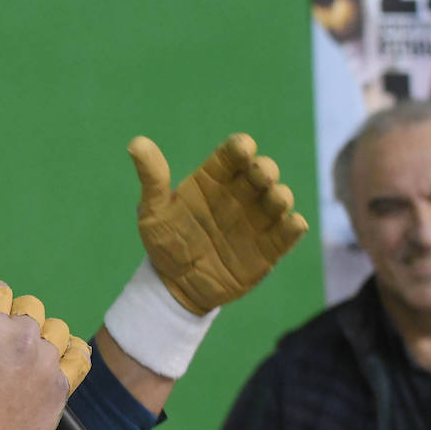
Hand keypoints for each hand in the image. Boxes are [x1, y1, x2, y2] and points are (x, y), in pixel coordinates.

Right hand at [0, 280, 84, 429]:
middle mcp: (23, 337)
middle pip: (29, 307)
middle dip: (16, 319)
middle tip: (5, 342)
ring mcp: (46, 360)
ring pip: (56, 328)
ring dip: (43, 337)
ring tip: (31, 355)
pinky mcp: (62, 384)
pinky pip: (79, 356)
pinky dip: (72, 354)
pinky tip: (61, 359)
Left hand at [129, 133, 308, 315]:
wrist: (176, 286)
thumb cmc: (165, 242)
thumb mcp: (153, 212)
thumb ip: (152, 179)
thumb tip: (136, 143)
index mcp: (214, 179)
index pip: (233, 154)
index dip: (241, 148)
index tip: (243, 149)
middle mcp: (240, 194)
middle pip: (262, 172)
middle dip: (265, 170)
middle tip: (260, 176)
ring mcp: (257, 220)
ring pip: (279, 199)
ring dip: (281, 196)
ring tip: (276, 199)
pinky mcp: (269, 248)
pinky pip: (288, 233)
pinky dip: (294, 226)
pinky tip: (292, 224)